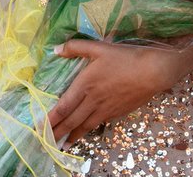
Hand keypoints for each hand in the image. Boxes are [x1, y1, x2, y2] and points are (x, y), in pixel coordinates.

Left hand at [44, 40, 186, 145]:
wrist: (152, 72)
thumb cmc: (124, 58)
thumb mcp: (98, 47)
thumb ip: (75, 47)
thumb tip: (55, 49)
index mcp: (85, 84)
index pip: (63, 106)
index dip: (51, 118)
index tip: (39, 128)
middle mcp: (93, 100)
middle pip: (72, 120)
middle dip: (57, 132)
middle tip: (46, 141)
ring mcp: (105, 108)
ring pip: (85, 125)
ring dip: (72, 136)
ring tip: (63, 144)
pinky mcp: (116, 112)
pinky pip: (98, 124)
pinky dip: (88, 131)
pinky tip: (84, 133)